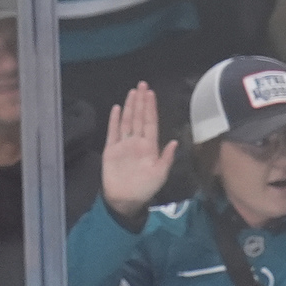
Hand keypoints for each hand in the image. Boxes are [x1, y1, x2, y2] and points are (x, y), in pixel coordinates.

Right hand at [101, 82, 174, 220]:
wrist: (124, 200)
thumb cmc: (145, 189)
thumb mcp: (160, 174)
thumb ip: (166, 157)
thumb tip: (174, 141)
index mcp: (150, 146)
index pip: (150, 122)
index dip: (151, 108)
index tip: (151, 94)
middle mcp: (137, 142)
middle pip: (139, 117)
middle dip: (141, 101)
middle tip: (142, 84)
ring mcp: (123, 144)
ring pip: (127, 121)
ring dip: (130, 106)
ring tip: (132, 92)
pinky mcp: (111, 149)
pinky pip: (113, 131)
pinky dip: (115, 120)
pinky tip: (117, 108)